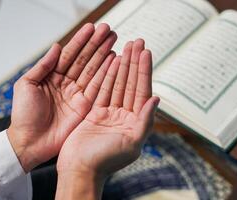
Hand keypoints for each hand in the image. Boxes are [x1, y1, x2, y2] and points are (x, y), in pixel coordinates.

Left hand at [8, 23, 117, 171]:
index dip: (80, 40)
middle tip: (109, 30)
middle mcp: (66, 84)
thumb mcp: (26, 85)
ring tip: (115, 41)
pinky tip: (115, 62)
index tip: (91, 27)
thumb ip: (43, 66)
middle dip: (96, 44)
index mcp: (51, 77)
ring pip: (93, 71)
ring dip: (104, 56)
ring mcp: (76, 95)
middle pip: (84, 60)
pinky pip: (98, 88)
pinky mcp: (85, 107)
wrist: (29, 142)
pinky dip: (107, 75)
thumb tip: (56, 46)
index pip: (69, 54)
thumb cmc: (23, 115)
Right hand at [57, 39, 159, 178]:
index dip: (144, 71)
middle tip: (136, 42)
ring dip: (122, 66)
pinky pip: (102, 91)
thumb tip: (157, 100)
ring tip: (125, 47)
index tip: (145, 52)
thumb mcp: (131, 143)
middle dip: (134, 63)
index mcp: (135, 123)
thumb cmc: (105, 160)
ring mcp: (109, 114)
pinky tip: (110, 63)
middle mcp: (124, 116)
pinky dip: (106, 76)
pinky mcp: (95, 113)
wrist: (79, 169)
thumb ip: (144, 121)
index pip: (142, 91)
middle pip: (130, 84)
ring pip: (117, 84)